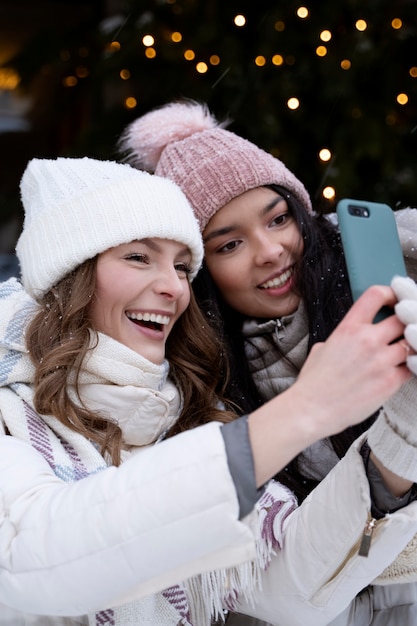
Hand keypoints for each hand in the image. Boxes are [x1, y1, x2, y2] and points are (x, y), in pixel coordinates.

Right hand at [293, 284, 410, 437]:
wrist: (312, 409)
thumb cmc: (314, 382)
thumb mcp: (322, 348)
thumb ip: (343, 338)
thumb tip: (351, 339)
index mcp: (349, 328)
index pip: (376, 295)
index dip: (391, 294)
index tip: (394, 300)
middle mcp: (367, 340)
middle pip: (402, 318)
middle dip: (404, 322)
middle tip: (402, 330)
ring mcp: (381, 360)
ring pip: (411, 343)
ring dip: (408, 346)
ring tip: (402, 352)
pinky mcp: (390, 381)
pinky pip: (412, 367)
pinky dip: (410, 366)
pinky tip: (402, 368)